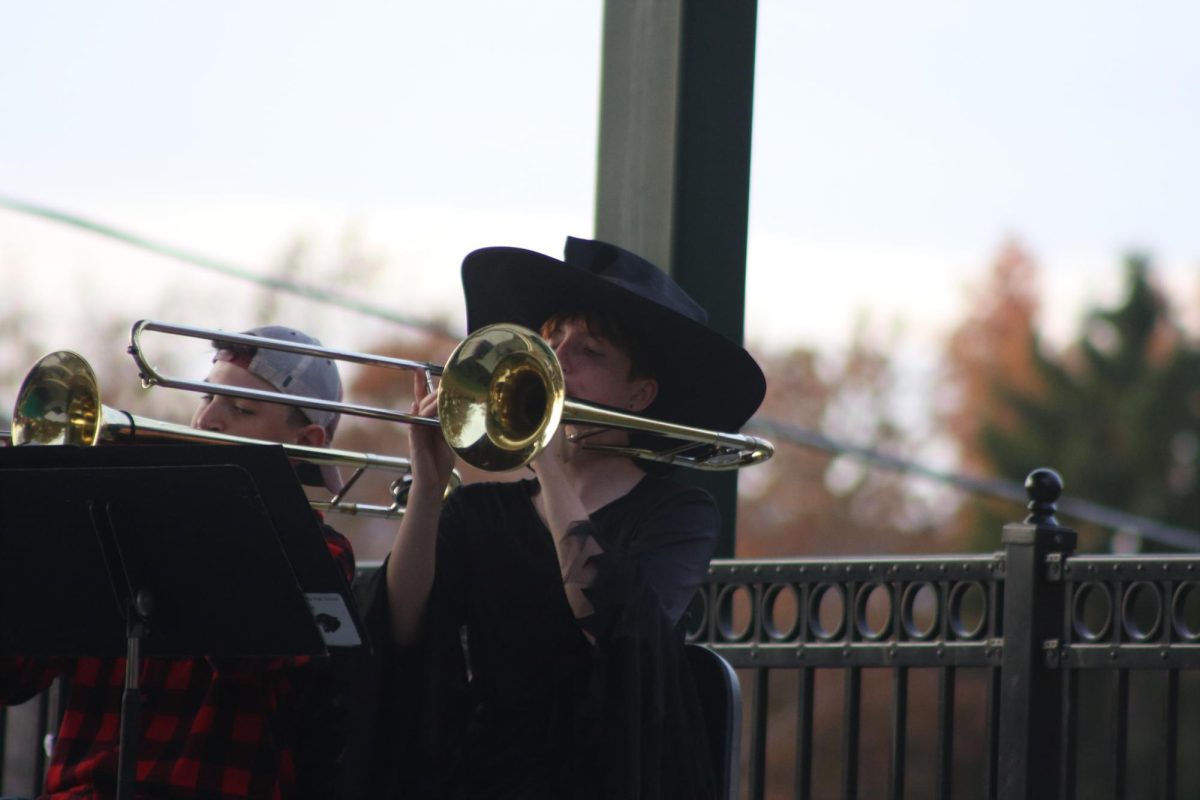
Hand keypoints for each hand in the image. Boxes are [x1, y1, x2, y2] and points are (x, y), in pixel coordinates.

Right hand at [407, 371, 455, 495]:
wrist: (434, 483)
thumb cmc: (441, 462)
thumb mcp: (450, 438)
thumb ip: (449, 424)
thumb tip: (458, 408)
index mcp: (428, 423)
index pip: (424, 400)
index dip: (421, 384)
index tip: (419, 368)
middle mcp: (420, 425)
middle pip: (425, 402)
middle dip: (434, 392)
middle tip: (446, 383)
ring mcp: (416, 433)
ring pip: (421, 411)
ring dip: (431, 401)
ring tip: (440, 392)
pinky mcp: (415, 443)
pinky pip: (414, 425)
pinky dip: (415, 416)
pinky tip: (416, 405)